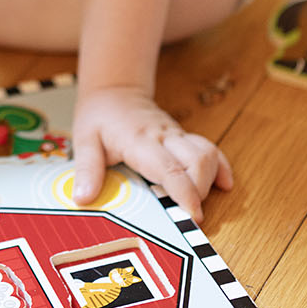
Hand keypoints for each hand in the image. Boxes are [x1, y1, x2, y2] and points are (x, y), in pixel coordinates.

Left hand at [72, 85, 231, 222]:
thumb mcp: (84, 140)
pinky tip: (223, 185)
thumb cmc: (99, 117)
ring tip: (196, 203)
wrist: (114, 91)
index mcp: (139, 140)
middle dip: (200, 191)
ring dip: (209, 180)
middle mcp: (164, 137)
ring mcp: (176, 136)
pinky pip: (210, 148)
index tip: (194, 216)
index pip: (170, 168)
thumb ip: (86, 169)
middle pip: (198, 161)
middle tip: (188, 216)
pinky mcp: (183, 137)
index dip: (185, 193)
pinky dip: (221, 167)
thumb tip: (83, 198)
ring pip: (208, 153)